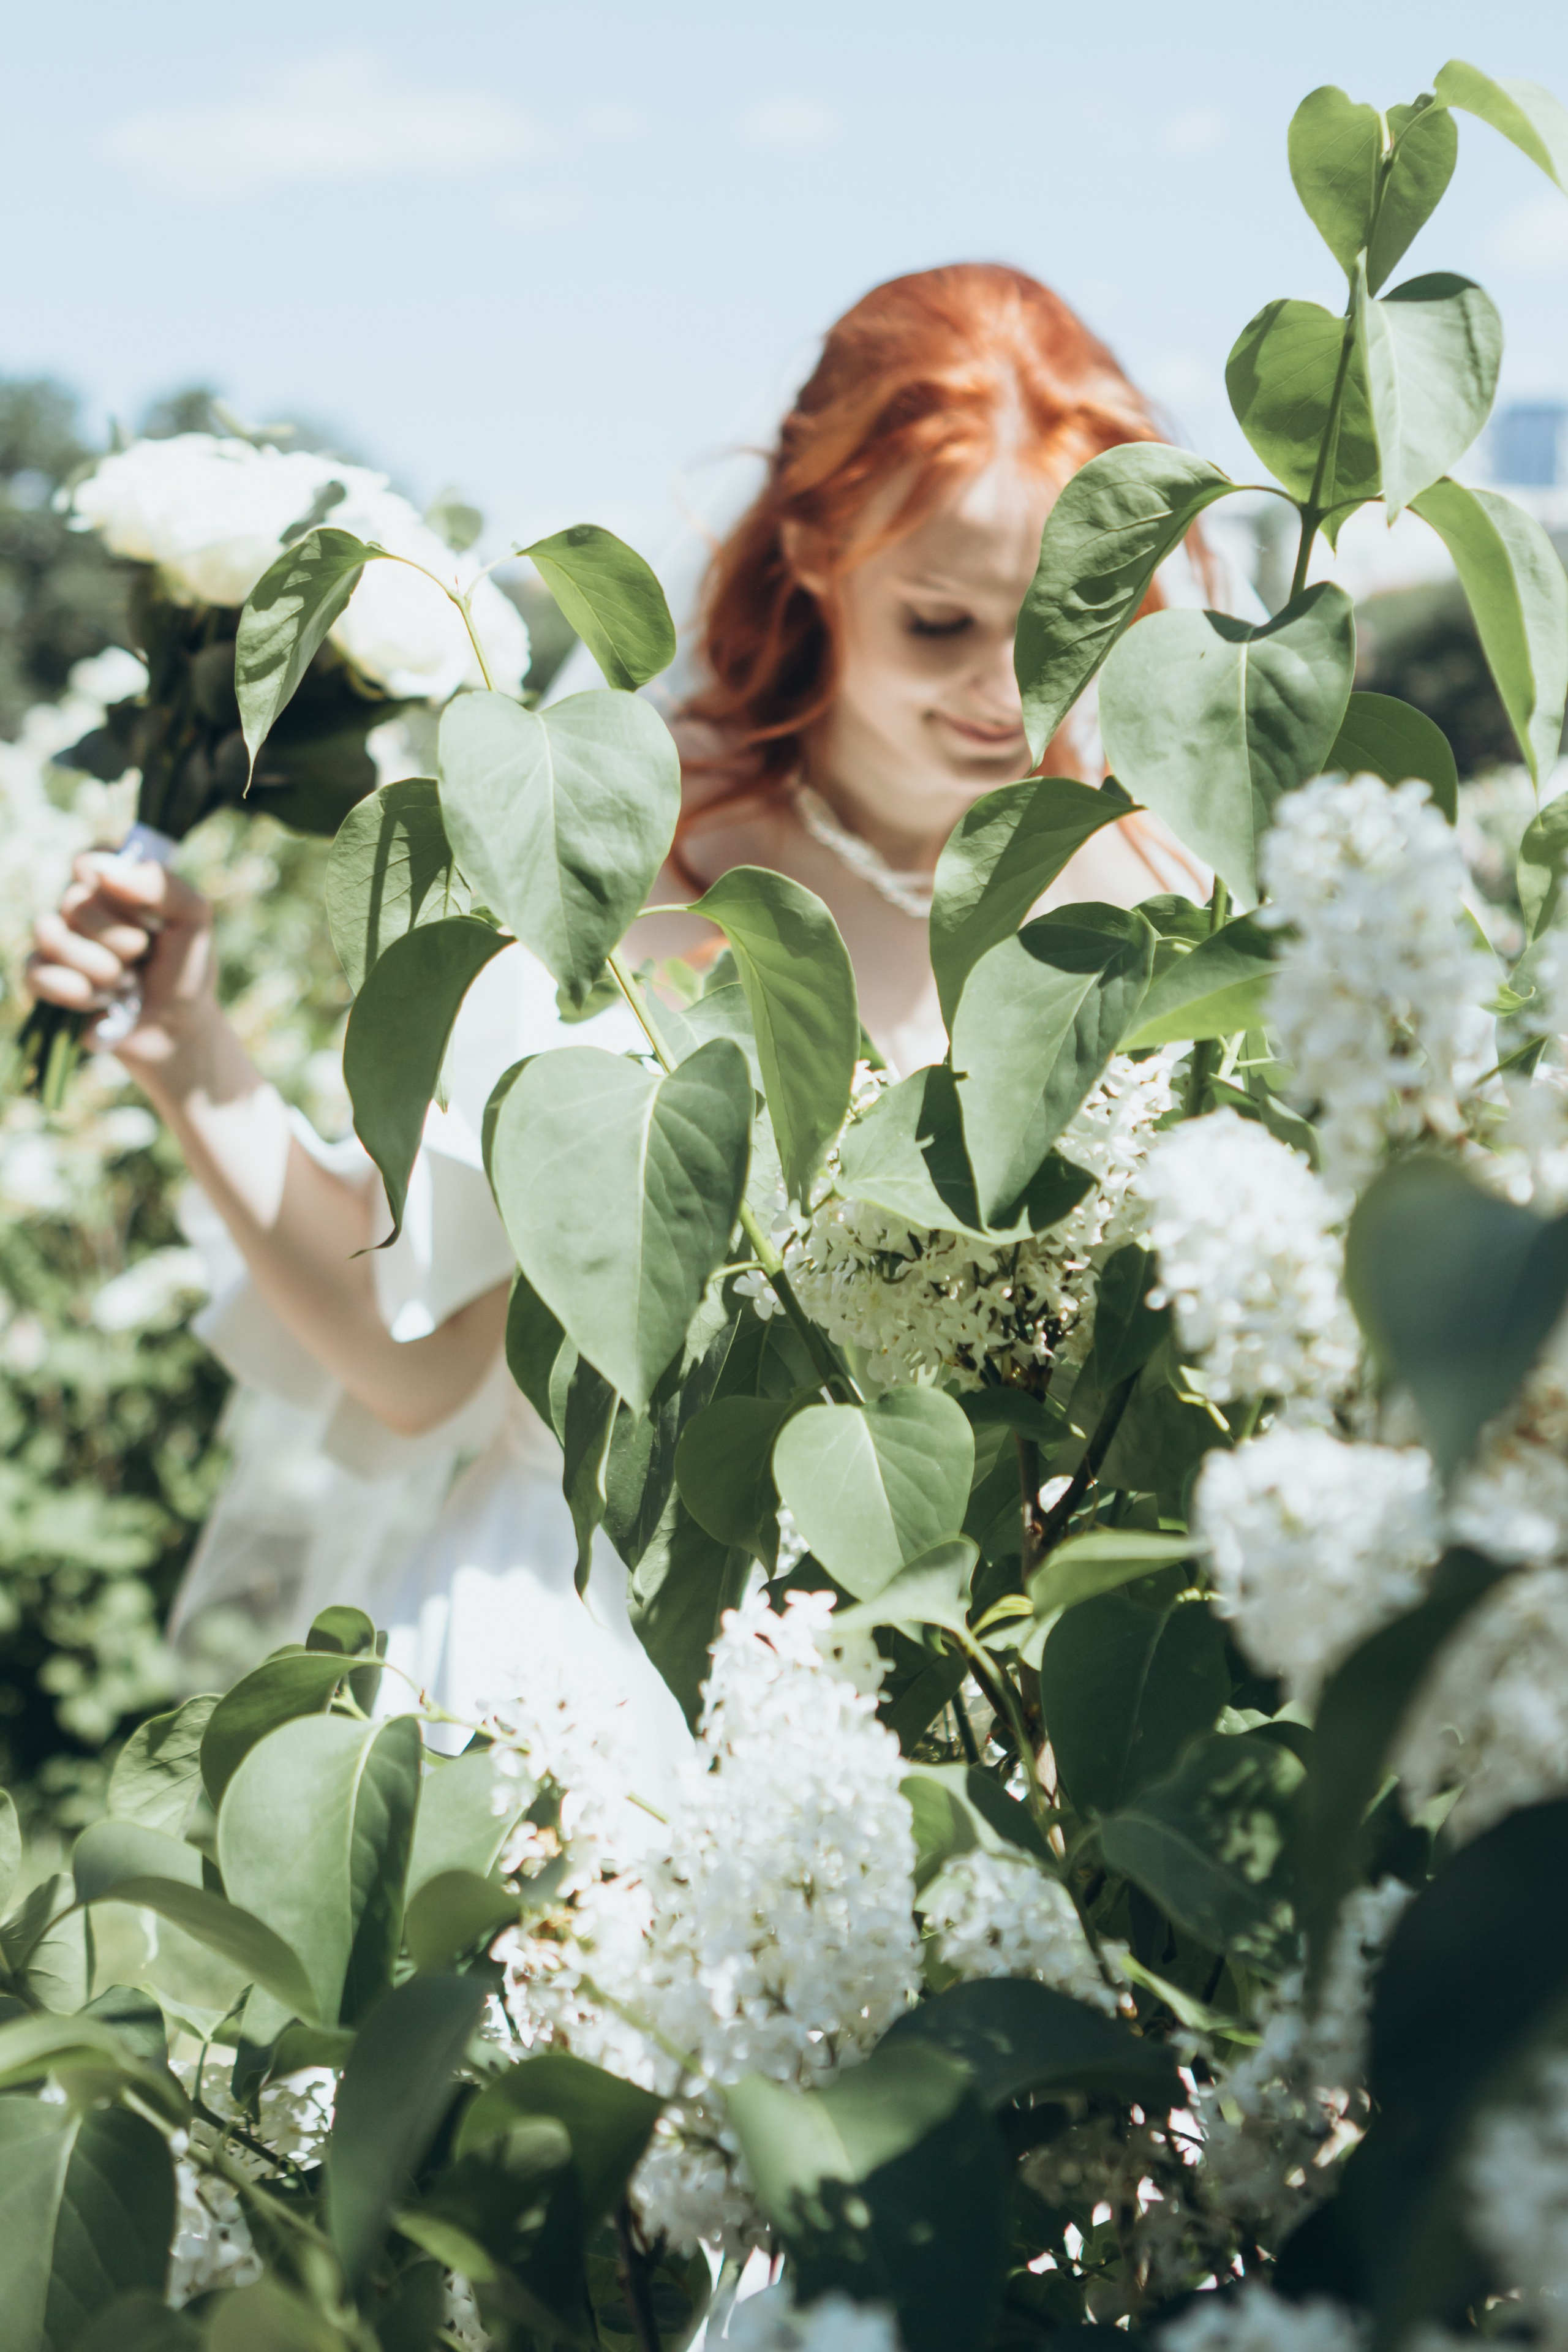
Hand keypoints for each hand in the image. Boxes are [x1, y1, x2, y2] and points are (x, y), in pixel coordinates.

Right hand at [25, 853, 218, 1083]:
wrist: (176, 1027)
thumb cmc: (184, 967)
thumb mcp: (193, 919)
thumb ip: (161, 884)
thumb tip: (106, 872)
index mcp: (109, 881)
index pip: (89, 860)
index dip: (119, 891)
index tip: (152, 917)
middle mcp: (77, 905)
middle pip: (74, 902)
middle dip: (122, 939)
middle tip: (145, 956)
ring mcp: (57, 942)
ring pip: (52, 937)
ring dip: (103, 969)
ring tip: (127, 983)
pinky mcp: (44, 979)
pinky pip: (39, 975)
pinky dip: (80, 994)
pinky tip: (104, 1003)